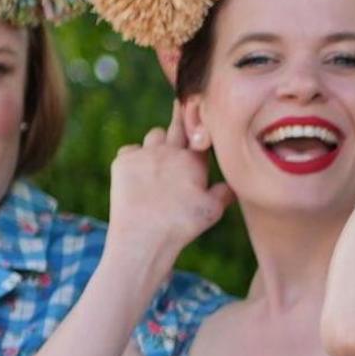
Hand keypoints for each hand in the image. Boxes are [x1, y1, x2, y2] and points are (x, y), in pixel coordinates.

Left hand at [109, 118, 233, 269]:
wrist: (144, 238)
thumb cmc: (181, 226)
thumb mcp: (212, 212)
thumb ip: (224, 192)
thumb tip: (231, 184)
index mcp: (193, 160)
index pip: (200, 132)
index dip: (200, 125)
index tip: (200, 118)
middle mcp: (169, 151)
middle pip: (176, 126)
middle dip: (180, 121)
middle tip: (181, 118)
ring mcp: (144, 154)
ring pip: (155, 135)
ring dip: (159, 144)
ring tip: (160, 162)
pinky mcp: (123, 162)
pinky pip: (130, 150)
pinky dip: (135, 158)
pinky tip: (139, 175)